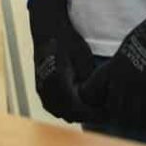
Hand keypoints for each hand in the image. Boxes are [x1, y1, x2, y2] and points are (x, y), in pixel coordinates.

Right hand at [26, 0, 98, 122]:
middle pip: (68, 114)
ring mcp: (41, 89)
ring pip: (59, 112)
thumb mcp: (84, 58)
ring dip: (74, 113)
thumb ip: (88, 81)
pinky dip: (64, 109)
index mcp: (58, 80)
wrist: (48, 29)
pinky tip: (77, 104)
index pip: (76, 108)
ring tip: (91, 110)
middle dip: (85, 115)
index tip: (105, 114)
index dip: (91, 114)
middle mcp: (46, 87)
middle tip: (102, 113)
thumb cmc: (68, 40)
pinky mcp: (39, 88)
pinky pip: (52, 106)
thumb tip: (97, 100)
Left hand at [80, 0, 145, 129]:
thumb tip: (115, 81)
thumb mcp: (125, 49)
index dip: (97, 102)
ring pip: (134, 118)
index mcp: (111, 68)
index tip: (107, 105)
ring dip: (140, 122)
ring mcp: (140, 86)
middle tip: (132, 119)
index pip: (90, 93)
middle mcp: (122, 80)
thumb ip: (118, 67)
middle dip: (122, 118)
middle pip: (114, 112)